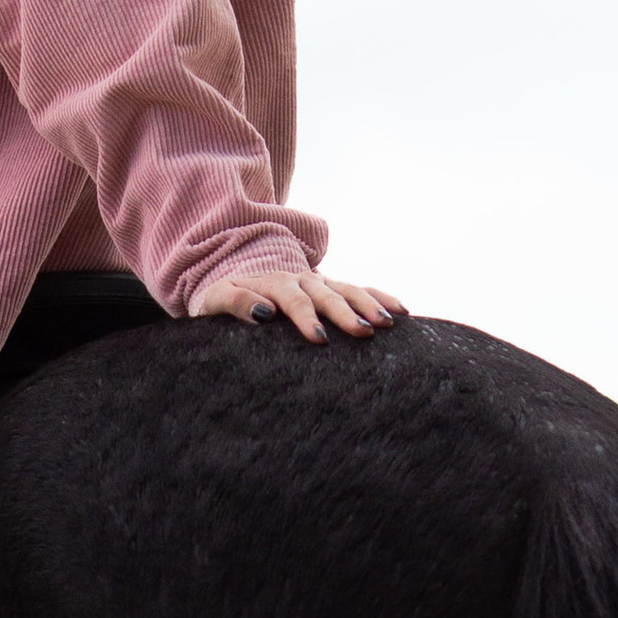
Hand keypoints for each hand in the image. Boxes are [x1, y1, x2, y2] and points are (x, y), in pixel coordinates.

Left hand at [189, 265, 405, 340]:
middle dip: (346, 313)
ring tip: (387, 324)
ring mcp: (320, 282)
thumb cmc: (222, 298)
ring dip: (370, 305)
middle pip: (327, 295)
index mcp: (274, 283)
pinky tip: (401, 311)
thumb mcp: (216, 300)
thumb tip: (263, 312)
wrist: (236, 281)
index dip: (306, 318)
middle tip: (363, 332)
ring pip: (349, 290)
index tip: (318, 338)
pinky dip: (381, 297)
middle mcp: (301, 279)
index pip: (293, 300)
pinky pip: (360, 289)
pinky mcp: (331, 289)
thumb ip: (235, 302)